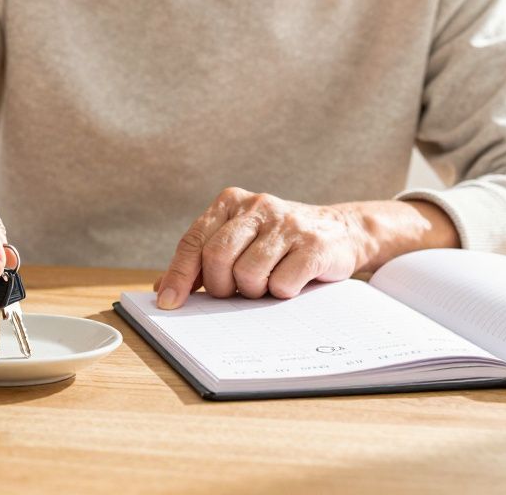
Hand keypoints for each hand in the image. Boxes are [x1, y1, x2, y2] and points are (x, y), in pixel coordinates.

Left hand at [154, 189, 370, 308]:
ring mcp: (287, 223)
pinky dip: (281, 293)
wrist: (342, 231)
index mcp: (230, 202)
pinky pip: (282, 284)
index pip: (194, 241)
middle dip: (221, 286)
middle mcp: (257, 206)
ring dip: (254, 291)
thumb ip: (202, 259)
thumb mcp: (239, 240)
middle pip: (217, 257)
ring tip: (266, 283)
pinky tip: (291, 281)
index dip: (179, 275)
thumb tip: (164, 289)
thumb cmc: (278, 242)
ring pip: (248, 274)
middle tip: (234, 292)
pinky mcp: (313, 245)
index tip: (168, 303)